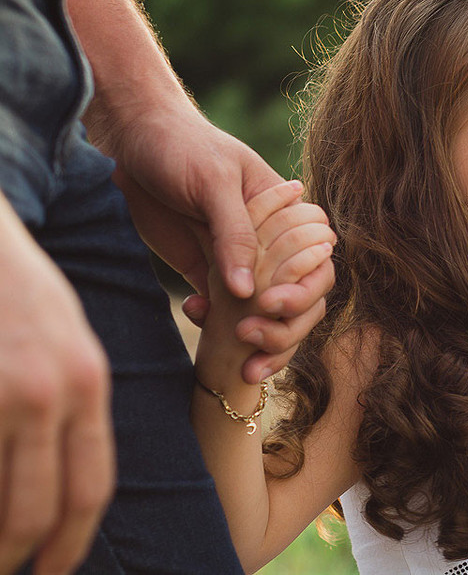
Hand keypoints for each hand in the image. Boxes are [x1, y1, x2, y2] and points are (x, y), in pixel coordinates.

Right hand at [0, 202, 113, 574]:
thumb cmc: (17, 289)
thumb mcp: (65, 340)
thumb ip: (72, 403)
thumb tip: (61, 473)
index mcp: (86, 382)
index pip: (90, 486)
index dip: (69, 541)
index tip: (52, 570)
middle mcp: (47, 392)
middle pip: (37, 506)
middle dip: (17, 553)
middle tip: (8, 572)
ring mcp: (0, 390)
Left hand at [108, 107, 333, 381]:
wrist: (132, 141)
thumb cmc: (182, 146)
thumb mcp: (213, 182)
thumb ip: (235, 234)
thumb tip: (250, 293)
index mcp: (287, 214)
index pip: (318, 260)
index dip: (306, 288)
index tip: (273, 304)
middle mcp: (270, 241)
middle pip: (300, 293)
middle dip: (285, 324)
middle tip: (250, 336)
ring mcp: (239, 259)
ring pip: (264, 310)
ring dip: (257, 335)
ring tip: (235, 348)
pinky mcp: (206, 270)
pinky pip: (222, 309)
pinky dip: (214, 323)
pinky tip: (194, 312)